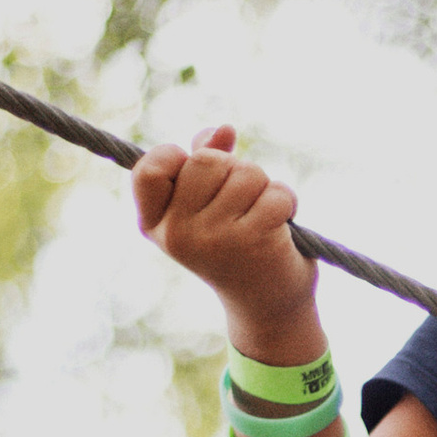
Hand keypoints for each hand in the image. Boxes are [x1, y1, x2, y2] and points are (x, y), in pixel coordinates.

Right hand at [134, 124, 317, 352]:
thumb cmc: (235, 247)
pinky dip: (286, 202)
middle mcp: (178, 234)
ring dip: (264, 186)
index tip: (197, 174)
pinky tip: (281, 227)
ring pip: (246, 173)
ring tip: (261, 216)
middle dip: (233, 169)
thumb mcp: (207, 207)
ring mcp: (214, 239)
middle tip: (240, 201)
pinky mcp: (253, 241)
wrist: (265, 306)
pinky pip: (275, 193)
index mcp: (156, 224)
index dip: (177, 157)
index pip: (149, 168)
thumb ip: (205, 161)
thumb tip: (222, 130)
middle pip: (205, 160)